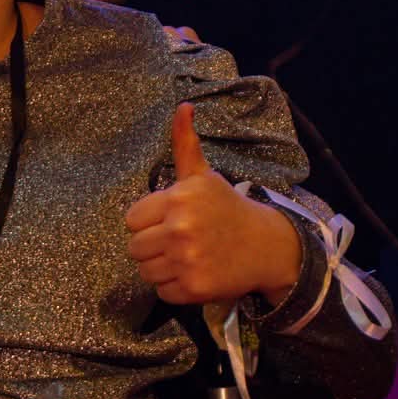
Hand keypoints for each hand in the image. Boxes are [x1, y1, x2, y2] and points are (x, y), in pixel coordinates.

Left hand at [124, 104, 301, 305]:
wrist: (265, 245)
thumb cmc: (225, 208)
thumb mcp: (203, 176)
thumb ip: (184, 144)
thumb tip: (182, 106)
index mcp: (178, 199)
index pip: (132, 220)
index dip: (148, 222)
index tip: (169, 221)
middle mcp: (180, 229)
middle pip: (134, 249)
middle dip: (152, 247)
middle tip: (178, 241)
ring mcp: (187, 260)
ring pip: (145, 272)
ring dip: (161, 268)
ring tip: (186, 257)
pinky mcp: (195, 288)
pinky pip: (162, 292)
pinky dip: (175, 287)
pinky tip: (195, 272)